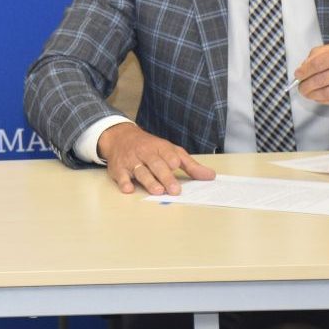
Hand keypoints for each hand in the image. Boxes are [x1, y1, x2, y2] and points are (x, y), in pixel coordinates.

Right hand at [97, 122, 214, 195]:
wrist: (120, 137)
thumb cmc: (150, 147)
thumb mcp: (171, 151)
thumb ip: (190, 165)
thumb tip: (210, 176)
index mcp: (160, 148)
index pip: (167, 153)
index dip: (171, 159)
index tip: (177, 166)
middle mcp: (145, 153)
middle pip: (156, 164)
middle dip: (165, 176)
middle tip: (174, 190)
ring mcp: (131, 161)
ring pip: (140, 170)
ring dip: (148, 181)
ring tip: (157, 191)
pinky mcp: (119, 168)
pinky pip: (121, 175)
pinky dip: (124, 182)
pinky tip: (128, 188)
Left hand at [295, 43, 328, 105]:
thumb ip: (324, 53)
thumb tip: (304, 66)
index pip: (319, 63)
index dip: (304, 70)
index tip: (298, 74)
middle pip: (321, 80)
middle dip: (306, 85)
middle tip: (300, 86)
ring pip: (328, 93)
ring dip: (313, 95)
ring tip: (307, 93)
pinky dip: (325, 100)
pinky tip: (319, 97)